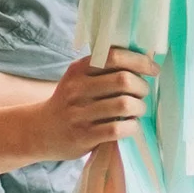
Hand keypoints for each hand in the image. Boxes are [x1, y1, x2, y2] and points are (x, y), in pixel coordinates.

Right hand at [37, 50, 157, 158]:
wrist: (40, 131)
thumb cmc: (69, 102)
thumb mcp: (78, 79)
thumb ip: (103, 69)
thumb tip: (144, 60)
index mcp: (78, 69)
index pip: (114, 56)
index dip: (140, 61)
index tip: (153, 70)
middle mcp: (77, 89)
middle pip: (123, 80)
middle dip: (142, 87)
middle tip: (142, 93)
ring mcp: (79, 113)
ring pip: (124, 105)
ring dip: (139, 108)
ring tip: (137, 110)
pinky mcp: (83, 136)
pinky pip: (117, 129)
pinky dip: (132, 127)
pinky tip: (130, 126)